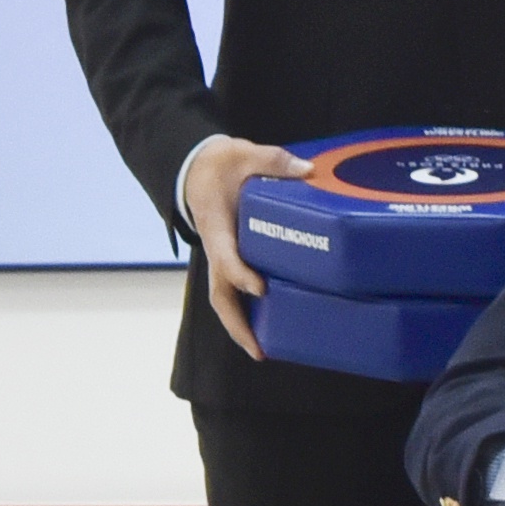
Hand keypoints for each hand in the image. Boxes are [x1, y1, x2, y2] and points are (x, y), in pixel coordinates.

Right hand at [181, 135, 313, 361]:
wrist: (197, 168)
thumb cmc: (221, 163)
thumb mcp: (244, 153)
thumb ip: (274, 161)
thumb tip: (306, 170)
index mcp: (217, 226)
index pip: (225, 256)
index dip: (240, 273)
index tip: (260, 288)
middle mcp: (216, 248)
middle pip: (219, 294)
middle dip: (236, 323)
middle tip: (258, 350)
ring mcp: (221, 256)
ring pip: (223, 297)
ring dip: (239, 325)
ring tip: (261, 351)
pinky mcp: (229, 257)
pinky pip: (233, 289)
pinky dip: (245, 310)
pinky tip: (267, 326)